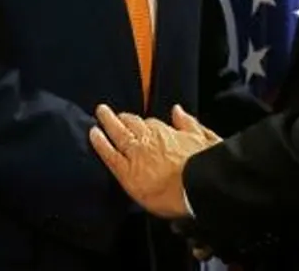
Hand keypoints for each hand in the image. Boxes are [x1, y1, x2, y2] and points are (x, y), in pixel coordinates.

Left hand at [89, 104, 219, 218]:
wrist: (198, 188)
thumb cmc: (206, 167)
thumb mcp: (205, 139)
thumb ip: (189, 123)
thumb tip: (178, 111)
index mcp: (168, 133)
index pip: (153, 124)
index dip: (147, 124)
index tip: (143, 124)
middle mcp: (150, 140)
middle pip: (133, 124)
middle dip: (124, 118)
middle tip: (115, 114)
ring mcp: (136, 155)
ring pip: (118, 133)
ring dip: (108, 121)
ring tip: (101, 114)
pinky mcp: (127, 172)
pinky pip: (109, 154)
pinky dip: (100, 142)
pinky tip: (93, 134)